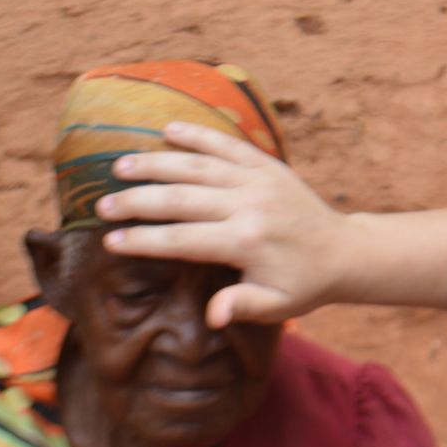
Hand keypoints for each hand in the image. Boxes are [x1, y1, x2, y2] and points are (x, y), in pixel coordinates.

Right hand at [95, 121, 357, 325]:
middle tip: (101, 205)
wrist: (345, 252)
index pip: (182, 239)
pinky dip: (198, 134)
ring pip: (198, 165)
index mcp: (247, 242)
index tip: (111, 241)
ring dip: (157, 163)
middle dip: (137, 201)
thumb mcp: (276, 305)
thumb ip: (241, 307)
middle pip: (181, 198)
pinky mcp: (268, 165)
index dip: (144, 240)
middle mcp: (250, 205)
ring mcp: (259, 180)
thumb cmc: (303, 284)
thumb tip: (211, 317)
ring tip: (120, 165)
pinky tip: (168, 129)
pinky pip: (228, 144)